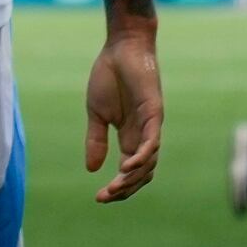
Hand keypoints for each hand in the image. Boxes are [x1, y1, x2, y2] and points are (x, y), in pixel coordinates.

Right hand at [81, 25, 164, 201]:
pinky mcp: (154, 113)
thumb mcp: (96, 114)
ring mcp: (151, 126)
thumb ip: (96, 140)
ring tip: (114, 187)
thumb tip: (92, 169)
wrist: (120, 48)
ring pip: (149, 162)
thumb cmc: (109, 76)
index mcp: (129, 137)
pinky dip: (142, 157)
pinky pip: (152, 142)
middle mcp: (143, 135)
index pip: (129, 171)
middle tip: (105, 197)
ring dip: (132, 178)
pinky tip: (126, 167)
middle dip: (125, 189)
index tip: (99, 197)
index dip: (118, 188)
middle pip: (141, 173)